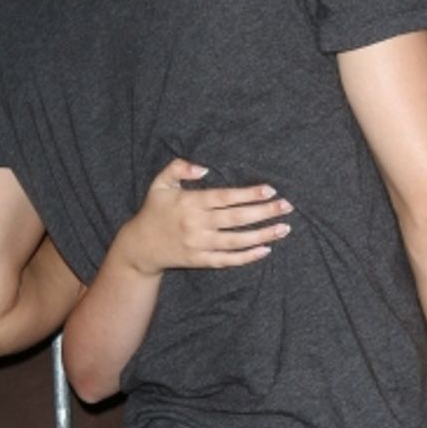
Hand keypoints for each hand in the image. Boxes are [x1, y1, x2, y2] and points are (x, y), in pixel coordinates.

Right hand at [116, 159, 292, 275]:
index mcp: (191, 203)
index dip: (249, 194)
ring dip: (262, 235)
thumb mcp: (160, 183)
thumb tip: (204, 167)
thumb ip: (179, 168)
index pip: (226, 197)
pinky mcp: (200, 261)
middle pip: (237, 219)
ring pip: (236, 241)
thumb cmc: (154, 210)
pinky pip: (227, 260)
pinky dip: (247, 257)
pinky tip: (265, 250)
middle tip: (287, 207)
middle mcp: (197, 224)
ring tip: (283, 228)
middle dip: (264, 212)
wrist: (138, 247)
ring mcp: (199, 245)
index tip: (270, 190)